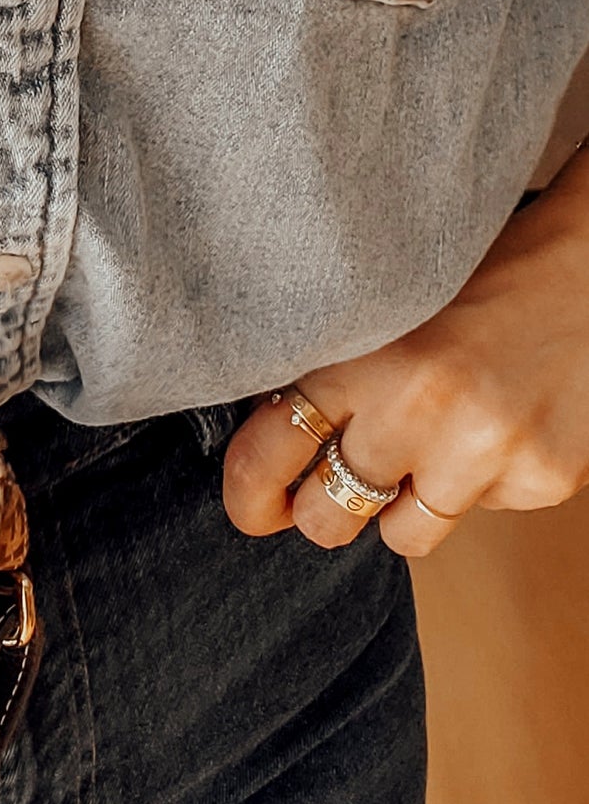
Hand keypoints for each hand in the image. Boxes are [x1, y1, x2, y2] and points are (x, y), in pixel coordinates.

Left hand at [222, 143, 588, 557]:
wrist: (585, 268)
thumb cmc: (478, 280)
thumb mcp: (381, 308)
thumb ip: (331, 372)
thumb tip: (267, 438)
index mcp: (360, 358)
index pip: (265, 455)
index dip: (249, 496)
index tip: (255, 507)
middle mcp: (416, 410)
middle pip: (326, 518)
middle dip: (325, 510)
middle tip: (341, 482)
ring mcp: (481, 453)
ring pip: (403, 535)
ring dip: (405, 505)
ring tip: (434, 443)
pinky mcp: (541, 480)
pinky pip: (482, 513)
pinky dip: (483, 482)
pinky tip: (502, 422)